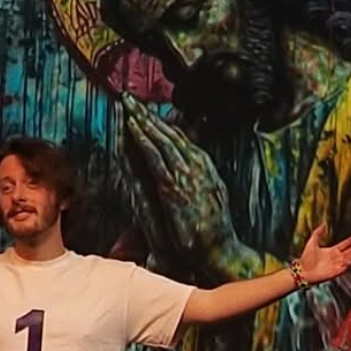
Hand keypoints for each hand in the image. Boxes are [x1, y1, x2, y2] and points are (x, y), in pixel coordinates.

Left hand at [121, 94, 243, 278]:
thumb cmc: (215, 237)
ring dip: (144, 121)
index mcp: (207, 171)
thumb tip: (188, 180)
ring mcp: (188, 176)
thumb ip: (198, 189)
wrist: (223, 253)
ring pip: (162, 140)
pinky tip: (132, 127)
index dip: (163, 125)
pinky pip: (156, 157)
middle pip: (170, 135)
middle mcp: (199, 168)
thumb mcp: (211, 205)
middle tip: (129, 97)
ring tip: (127, 105)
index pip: (182, 141)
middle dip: (149, 116)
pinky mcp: (175, 188)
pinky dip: (144, 140)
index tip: (147, 111)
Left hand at [292, 226, 350, 285]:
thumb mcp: (312, 242)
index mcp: (331, 251)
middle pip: (348, 252)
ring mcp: (335, 265)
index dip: (349, 241)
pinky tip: (350, 261)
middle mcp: (335, 258)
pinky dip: (346, 266)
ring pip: (347, 259)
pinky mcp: (333, 273)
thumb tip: (323, 224)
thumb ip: (318, 233)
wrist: (302, 270)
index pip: (343, 245)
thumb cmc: (306, 257)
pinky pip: (342, 269)